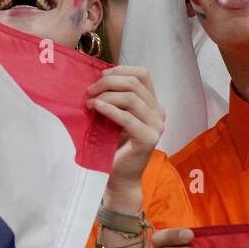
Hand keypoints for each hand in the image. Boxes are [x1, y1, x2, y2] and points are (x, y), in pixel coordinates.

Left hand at [86, 65, 163, 191]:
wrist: (119, 177)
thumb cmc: (114, 147)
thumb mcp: (116, 116)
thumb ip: (116, 98)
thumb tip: (99, 77)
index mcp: (153, 104)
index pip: (143, 74)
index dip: (121, 70)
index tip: (100, 76)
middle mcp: (159, 112)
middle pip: (134, 84)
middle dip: (108, 83)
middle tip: (89, 91)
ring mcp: (156, 126)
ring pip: (131, 98)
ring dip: (106, 96)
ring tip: (90, 103)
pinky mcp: (148, 138)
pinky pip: (128, 118)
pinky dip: (110, 110)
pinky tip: (97, 108)